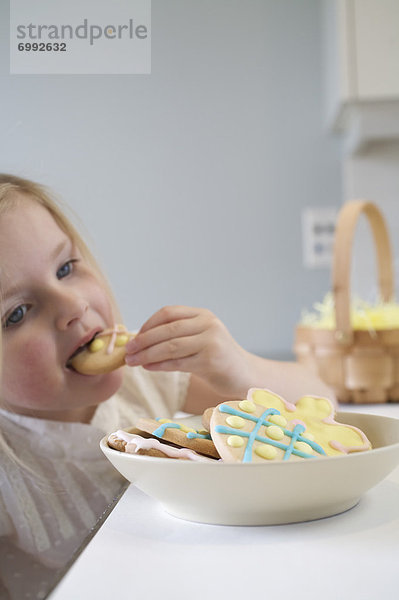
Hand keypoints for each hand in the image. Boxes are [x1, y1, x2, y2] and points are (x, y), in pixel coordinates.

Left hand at [125, 305, 251, 397]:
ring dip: (148, 354)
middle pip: (167, 329)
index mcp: (203, 315)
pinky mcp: (210, 360)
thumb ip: (177, 335)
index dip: (148, 324)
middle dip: (144, 340)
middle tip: (128, 351)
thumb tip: (140, 340)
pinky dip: (159, 365)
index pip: (169, 313)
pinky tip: (148, 367)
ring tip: (133, 361)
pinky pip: (177, 362)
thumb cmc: (217, 359)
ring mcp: (210, 342)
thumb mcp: (200, 339)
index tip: (135, 337)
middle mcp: (208, 324)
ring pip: (170, 346)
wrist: (245, 375)